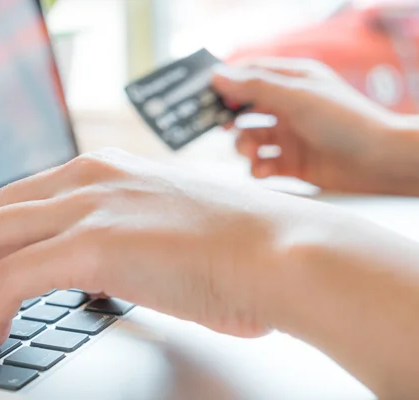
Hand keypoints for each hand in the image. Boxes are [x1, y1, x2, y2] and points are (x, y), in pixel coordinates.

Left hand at [0, 148, 305, 348]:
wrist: (282, 253)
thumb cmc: (239, 247)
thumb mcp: (164, 222)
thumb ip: (122, 233)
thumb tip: (94, 266)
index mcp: (106, 169)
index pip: (22, 194)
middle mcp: (90, 178)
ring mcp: (89, 208)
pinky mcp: (94, 247)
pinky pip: (12, 278)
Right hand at [213, 58, 418, 194]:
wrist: (377, 161)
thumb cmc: (342, 120)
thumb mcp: (295, 96)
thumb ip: (254, 87)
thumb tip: (216, 76)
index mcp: (292, 81)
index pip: (250, 74)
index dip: (227, 82)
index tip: (206, 95)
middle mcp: (288, 106)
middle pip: (245, 109)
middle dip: (231, 119)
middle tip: (220, 126)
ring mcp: (288, 136)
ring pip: (249, 138)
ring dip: (243, 146)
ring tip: (251, 152)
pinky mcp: (290, 163)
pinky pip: (261, 164)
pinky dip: (257, 168)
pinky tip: (264, 170)